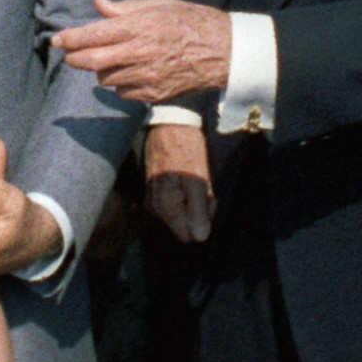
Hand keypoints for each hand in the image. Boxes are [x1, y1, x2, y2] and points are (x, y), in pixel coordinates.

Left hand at [54, 0, 232, 104]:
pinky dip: (119, 84)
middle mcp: (138, 53)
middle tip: (69, 54)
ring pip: (105, 78)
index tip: (56, 39)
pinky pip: (122, 92)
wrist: (222, 51)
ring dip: (100, 70)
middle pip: (91, 61)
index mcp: (138, 27)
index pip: (92, 35)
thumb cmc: (191, 21)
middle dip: (74, 58)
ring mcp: (145, 76)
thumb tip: (99, 3)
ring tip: (110, 60)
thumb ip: (124, 8)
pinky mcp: (152, 93)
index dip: (69, 38)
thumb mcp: (159, 5)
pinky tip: (128, 73)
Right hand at [144, 122, 213, 243]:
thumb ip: (199, 210)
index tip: (208, 201)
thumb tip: (201, 239)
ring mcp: (153, 199)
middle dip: (199, 211)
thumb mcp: (198, 179)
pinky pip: (175, 203)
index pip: (188, 237)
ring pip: (180, 213)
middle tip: (205, 187)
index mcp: (165, 207)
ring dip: (193, 201)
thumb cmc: (186, 149)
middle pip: (184, 226)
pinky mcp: (155, 189)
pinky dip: (185, 194)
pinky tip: (189, 177)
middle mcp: (154, 208)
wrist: (170, 123)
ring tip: (197, 179)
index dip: (202, 222)